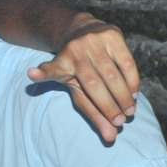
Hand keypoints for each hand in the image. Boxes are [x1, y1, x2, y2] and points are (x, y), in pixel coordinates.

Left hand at [28, 17, 139, 142]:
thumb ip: (93, 113)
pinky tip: (134, 93)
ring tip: (130, 111)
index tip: (32, 73)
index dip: (41, 73)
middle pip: (92, 84)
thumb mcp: (79, 88)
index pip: (49, 70)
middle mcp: (74, 53)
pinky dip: (132, 80)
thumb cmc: (79, 69)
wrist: (82, 29)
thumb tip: (111, 137)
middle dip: (107, 106)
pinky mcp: (111, 35)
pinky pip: (126, 62)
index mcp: (61, 65)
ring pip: (111, 74)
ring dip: (123, 96)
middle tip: (120, 122)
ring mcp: (92, 42)